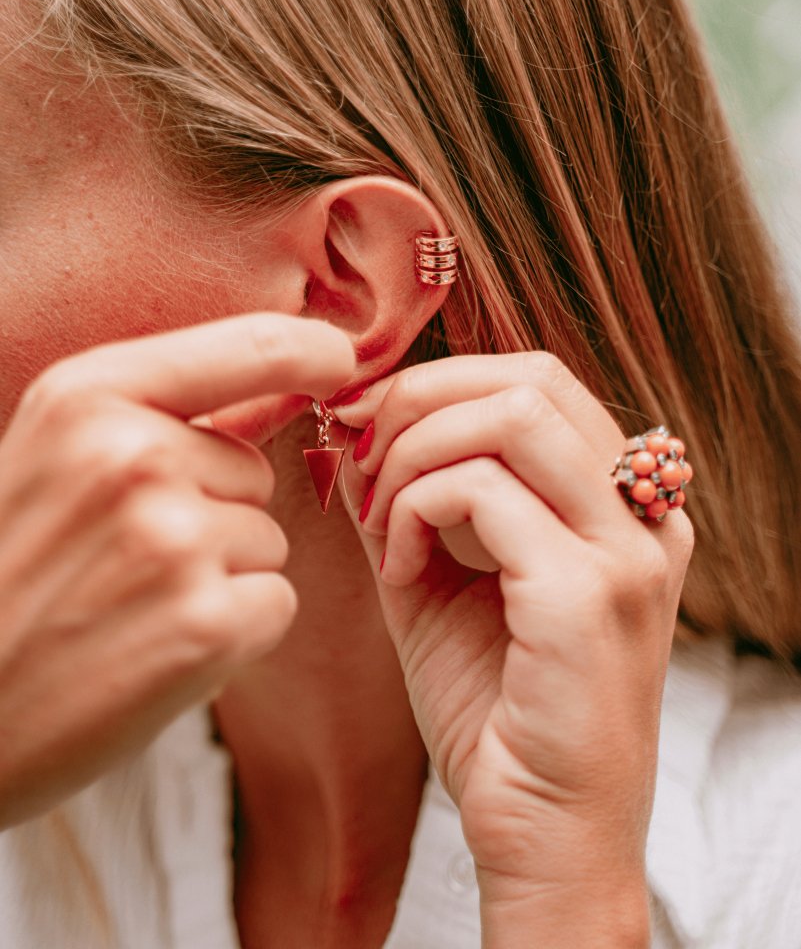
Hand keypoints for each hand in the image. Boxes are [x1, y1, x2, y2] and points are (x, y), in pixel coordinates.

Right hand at [0, 313, 353, 827]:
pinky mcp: (205, 625)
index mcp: (88, 397)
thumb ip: (163, 411)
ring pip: (266, 541)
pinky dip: (234, 634)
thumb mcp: (56, 458)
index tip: (339, 360)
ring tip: (129, 608)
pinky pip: (276, 603)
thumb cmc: (10, 575)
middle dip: (210, 515)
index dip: (310, 351)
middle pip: (253, 472)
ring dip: (219, 578)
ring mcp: (172, 540)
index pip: (249, 345)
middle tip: (123, 563)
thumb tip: (285, 382)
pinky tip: (156, 652)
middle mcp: (133, 456)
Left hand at [333, 353, 691, 927]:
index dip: (440, 381)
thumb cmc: (496, 711)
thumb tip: (348, 425)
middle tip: (359, 452)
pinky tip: (400, 570)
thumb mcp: (438, 581)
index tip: (363, 422)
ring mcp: (626, 551)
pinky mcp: (587, 595)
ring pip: (510, 417)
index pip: (538, 381)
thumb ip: (404, 498)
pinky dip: (415, 510)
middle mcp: (644, 513)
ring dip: (414, 451)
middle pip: (532, 379)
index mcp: (623, 503)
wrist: (542, 835)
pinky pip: (480, 491)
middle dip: (422, 398)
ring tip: (382, 521)